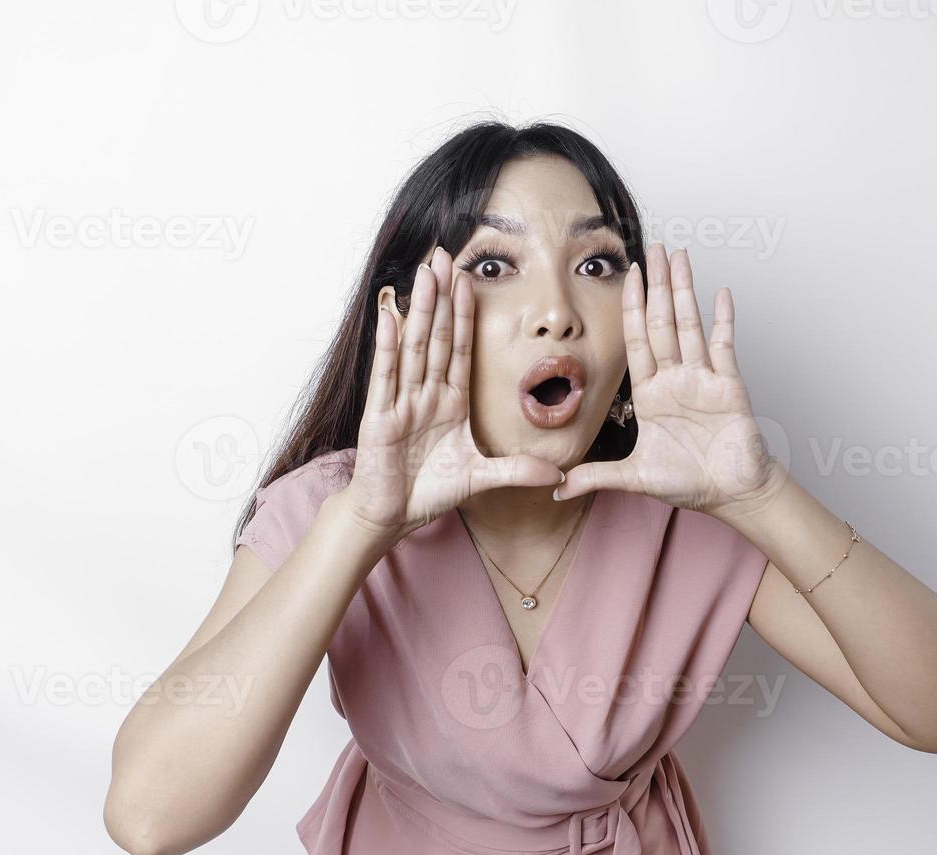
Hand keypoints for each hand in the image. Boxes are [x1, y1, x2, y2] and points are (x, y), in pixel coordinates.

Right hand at [342, 245, 563, 541]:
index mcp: (449, 402)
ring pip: (414, 346)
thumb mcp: (481, 478)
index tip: (470, 279)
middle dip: (441, 296)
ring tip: (424, 271)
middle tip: (444, 255)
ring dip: (420, 308)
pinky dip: (388, 345)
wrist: (391, 516)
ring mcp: (401, 401)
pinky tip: (391, 314)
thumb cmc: (427, 492)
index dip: (464, 314)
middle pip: (436, 335)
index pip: (460, 348)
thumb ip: (516, 471)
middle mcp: (425, 394)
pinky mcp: (380, 416)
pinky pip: (386, 374)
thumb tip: (557, 474)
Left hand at [558, 243, 782, 520]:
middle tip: (654, 248)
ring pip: (690, 325)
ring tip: (679, 257)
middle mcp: (676, 379)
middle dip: (657, 285)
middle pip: (662, 322)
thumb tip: (555, 487)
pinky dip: (723, 320)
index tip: (628, 276)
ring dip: (684, 290)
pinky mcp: (729, 386)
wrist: (730, 494)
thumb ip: (595, 477)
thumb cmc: (690, 482)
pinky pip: (724, 346)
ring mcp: (703, 379)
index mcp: (652, 394)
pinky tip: (720, 294)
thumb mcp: (633, 477)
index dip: (632, 307)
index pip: (637, 340)